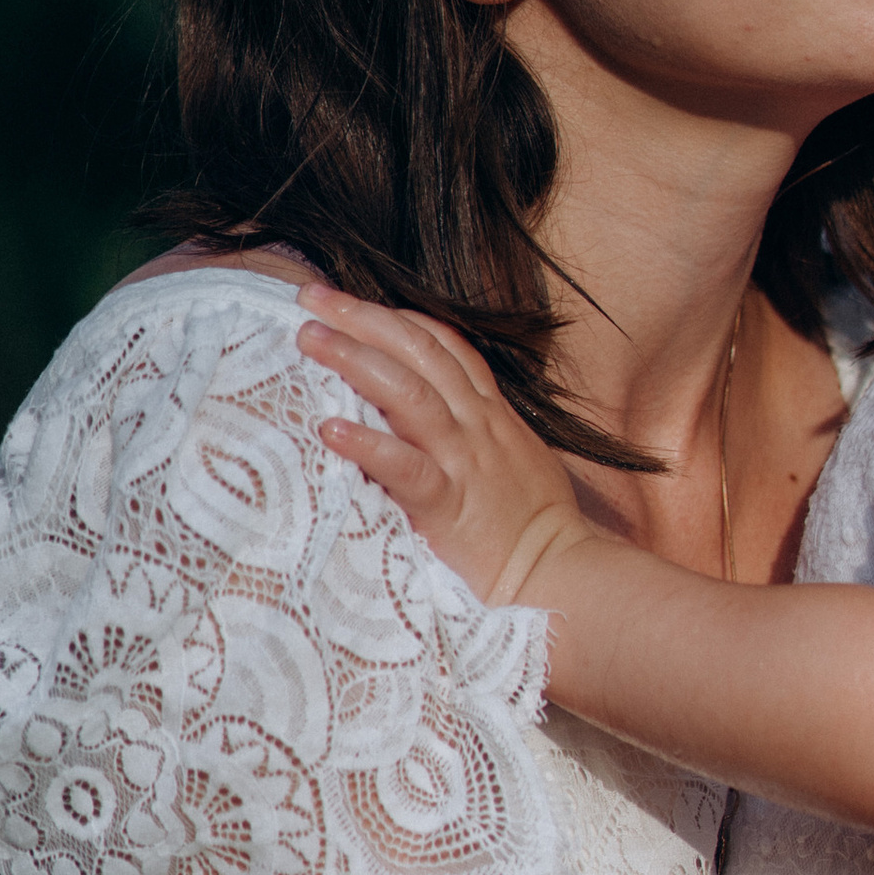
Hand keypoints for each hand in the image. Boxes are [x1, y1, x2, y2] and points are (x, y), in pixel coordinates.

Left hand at [303, 289, 589, 604]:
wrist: (564, 578)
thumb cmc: (537, 531)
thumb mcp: (516, 463)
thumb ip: (479, 437)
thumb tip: (437, 427)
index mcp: (492, 416)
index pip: (446, 346)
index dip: (398, 318)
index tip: (353, 305)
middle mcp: (477, 427)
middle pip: (418, 351)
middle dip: (363, 318)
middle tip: (312, 296)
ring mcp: (464, 462)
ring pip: (408, 392)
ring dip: (355, 359)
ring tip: (309, 338)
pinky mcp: (449, 506)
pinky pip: (406, 467)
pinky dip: (368, 444)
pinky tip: (331, 429)